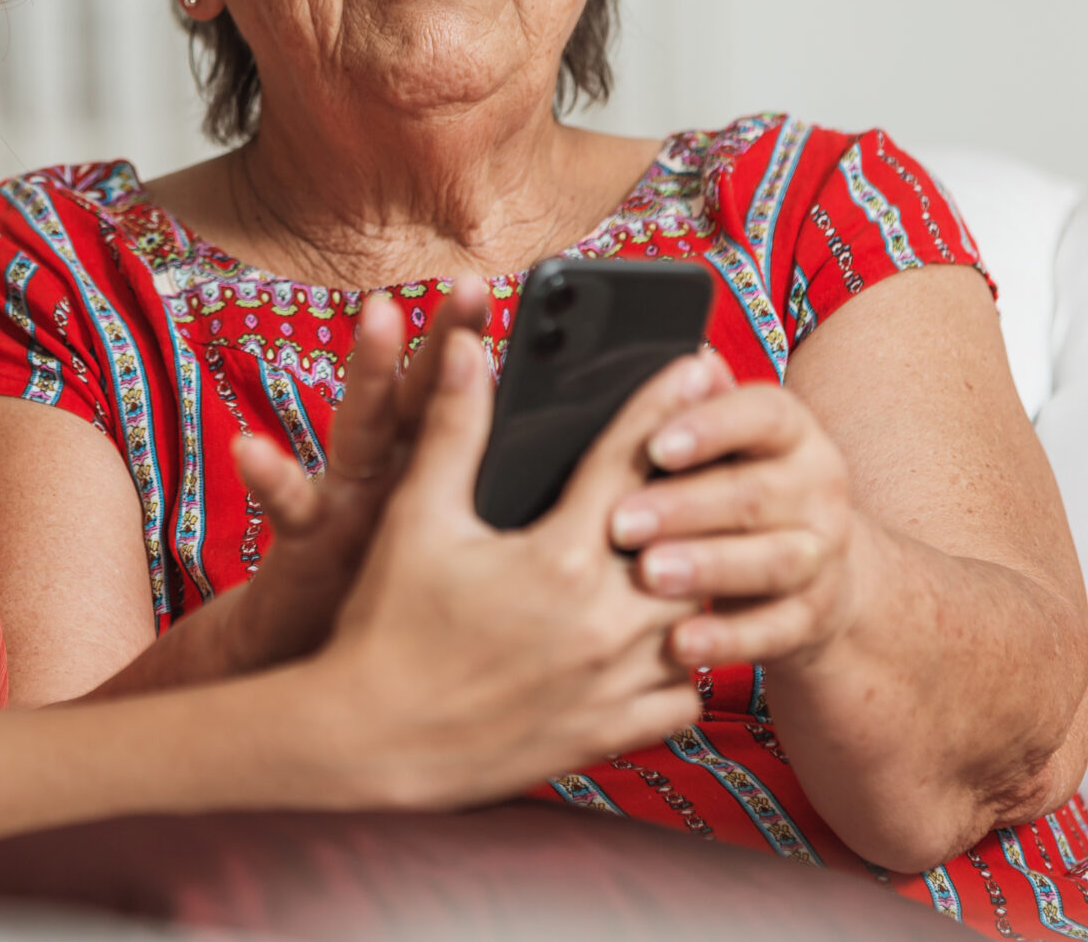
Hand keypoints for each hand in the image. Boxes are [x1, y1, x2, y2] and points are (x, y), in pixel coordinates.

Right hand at [217, 285, 481, 675]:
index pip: (456, 397)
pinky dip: (271, 479)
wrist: (298, 663)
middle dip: (442, 337)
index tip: (496, 284)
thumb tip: (526, 441)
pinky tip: (252, 449)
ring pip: (361, 431)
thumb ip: (460, 479)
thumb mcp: (430, 544)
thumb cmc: (381, 609)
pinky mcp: (304, 545)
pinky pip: (292, 510)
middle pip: (417, 396)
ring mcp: (341, 504)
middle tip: (469, 281)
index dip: (471, 342)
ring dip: (370, 373)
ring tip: (378, 315)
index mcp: (421, 476)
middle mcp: (381, 476)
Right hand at [301, 308, 719, 809]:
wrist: (370, 741)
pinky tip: (666, 637)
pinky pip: (688, 694)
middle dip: (702, 492)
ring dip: (700, 579)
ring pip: (701, 617)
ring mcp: (614, 683)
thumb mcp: (418, 518)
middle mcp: (602, 622)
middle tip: (716, 459)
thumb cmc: (385, 623)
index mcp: (558, 558)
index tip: (694, 365)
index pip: (630, 460)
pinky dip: (687, 662)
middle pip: (690, 538)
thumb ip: (453, 428)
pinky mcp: (611, 733)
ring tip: (698, 547)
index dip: (663, 405)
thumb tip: (463, 346)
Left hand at [606, 372, 865, 671]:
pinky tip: (680, 644)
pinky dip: (728, 639)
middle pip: (756, 493)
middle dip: (686, 507)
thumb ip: (692, 408)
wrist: (816, 570)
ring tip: (650, 575)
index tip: (656, 443)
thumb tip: (685, 362)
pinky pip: (774, 630)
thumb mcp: (719, 445)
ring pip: (772, 561)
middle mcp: (818, 487)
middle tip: (621, 521)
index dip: (711, 426)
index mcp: (790, 432)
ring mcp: (822, 555)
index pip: (761, 414)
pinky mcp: (814, 617)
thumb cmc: (735, 488)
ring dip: (709, 568)